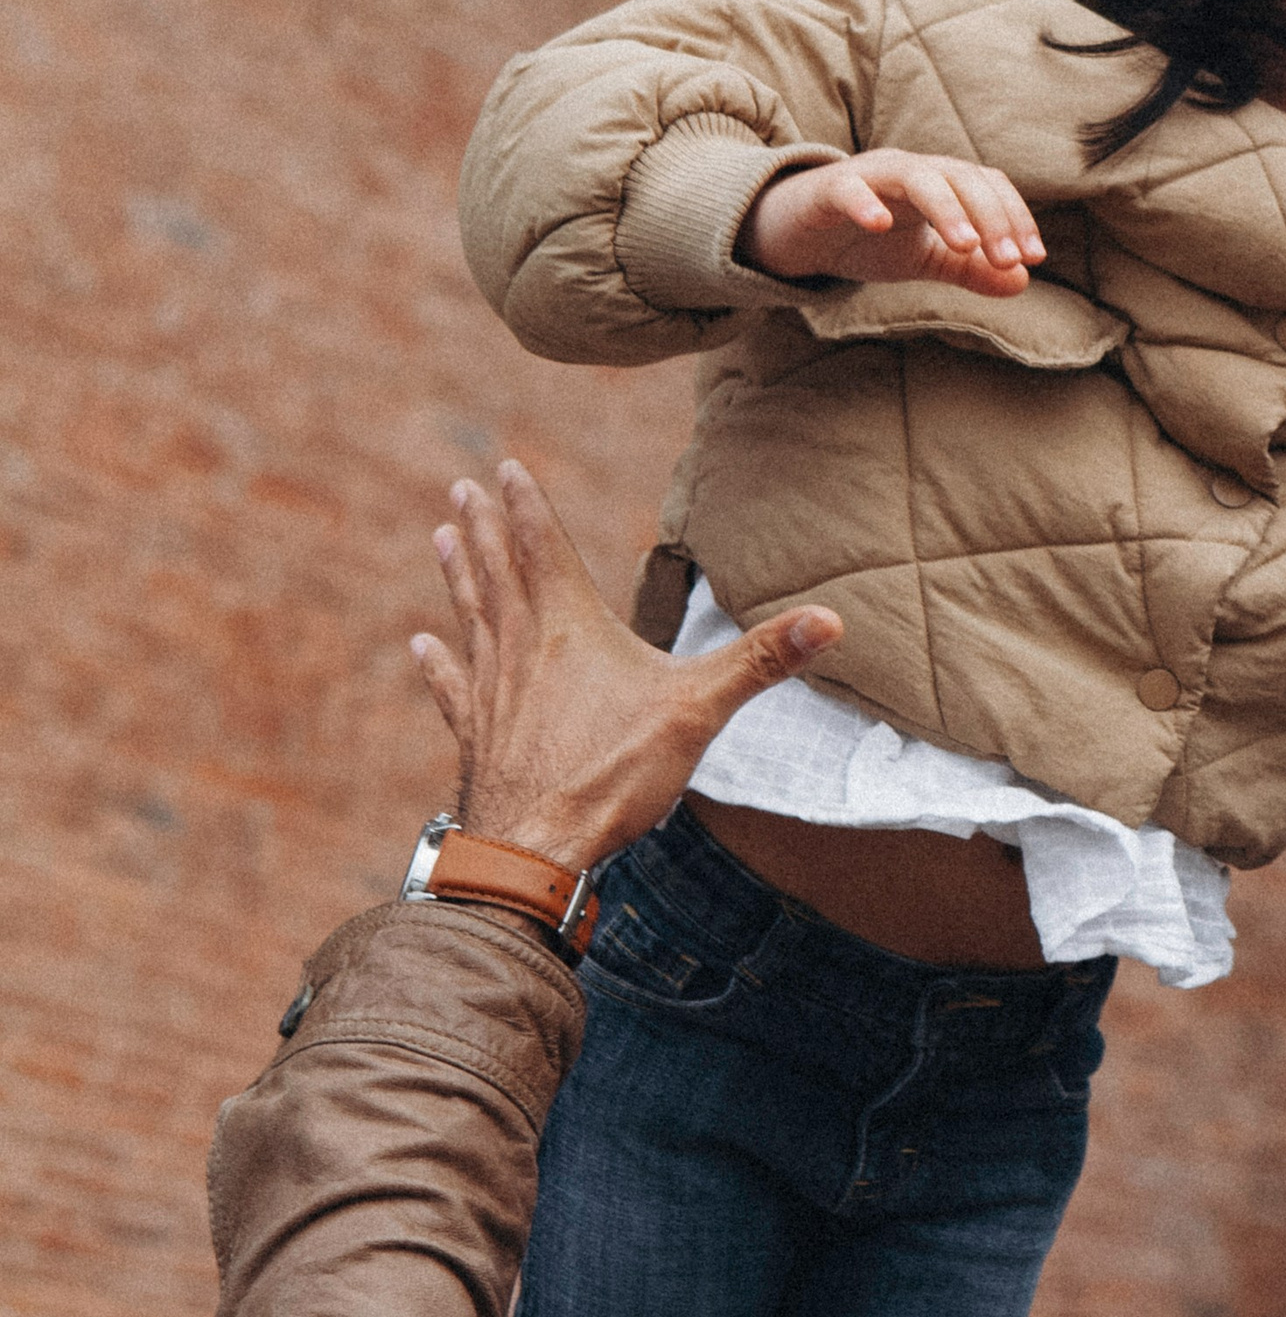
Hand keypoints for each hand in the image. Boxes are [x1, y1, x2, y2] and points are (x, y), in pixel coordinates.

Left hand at [410, 462, 841, 875]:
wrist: (534, 850)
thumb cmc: (613, 776)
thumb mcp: (699, 711)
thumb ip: (762, 661)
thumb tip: (832, 619)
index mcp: (571, 628)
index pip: (544, 549)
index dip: (526, 505)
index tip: (504, 466)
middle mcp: (523, 649)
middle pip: (498, 573)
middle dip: (483, 527)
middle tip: (462, 488)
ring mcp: (494, 694)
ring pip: (472, 618)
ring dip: (458, 575)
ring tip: (441, 538)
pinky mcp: (479, 737)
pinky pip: (455, 688)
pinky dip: (438, 663)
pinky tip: (422, 645)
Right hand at [740, 150, 1043, 299]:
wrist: (796, 235)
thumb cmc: (864, 238)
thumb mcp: (924, 258)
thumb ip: (969, 268)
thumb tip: (1021, 282)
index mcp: (938, 183)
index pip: (986, 185)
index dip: (1014, 216)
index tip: (1032, 257)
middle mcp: (909, 171)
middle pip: (960, 177)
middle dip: (991, 216)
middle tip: (1008, 259)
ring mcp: (868, 176)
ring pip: (914, 176)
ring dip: (946, 207)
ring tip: (966, 244)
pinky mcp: (827, 190)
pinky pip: (848, 188)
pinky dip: (866, 202)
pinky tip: (881, 225)